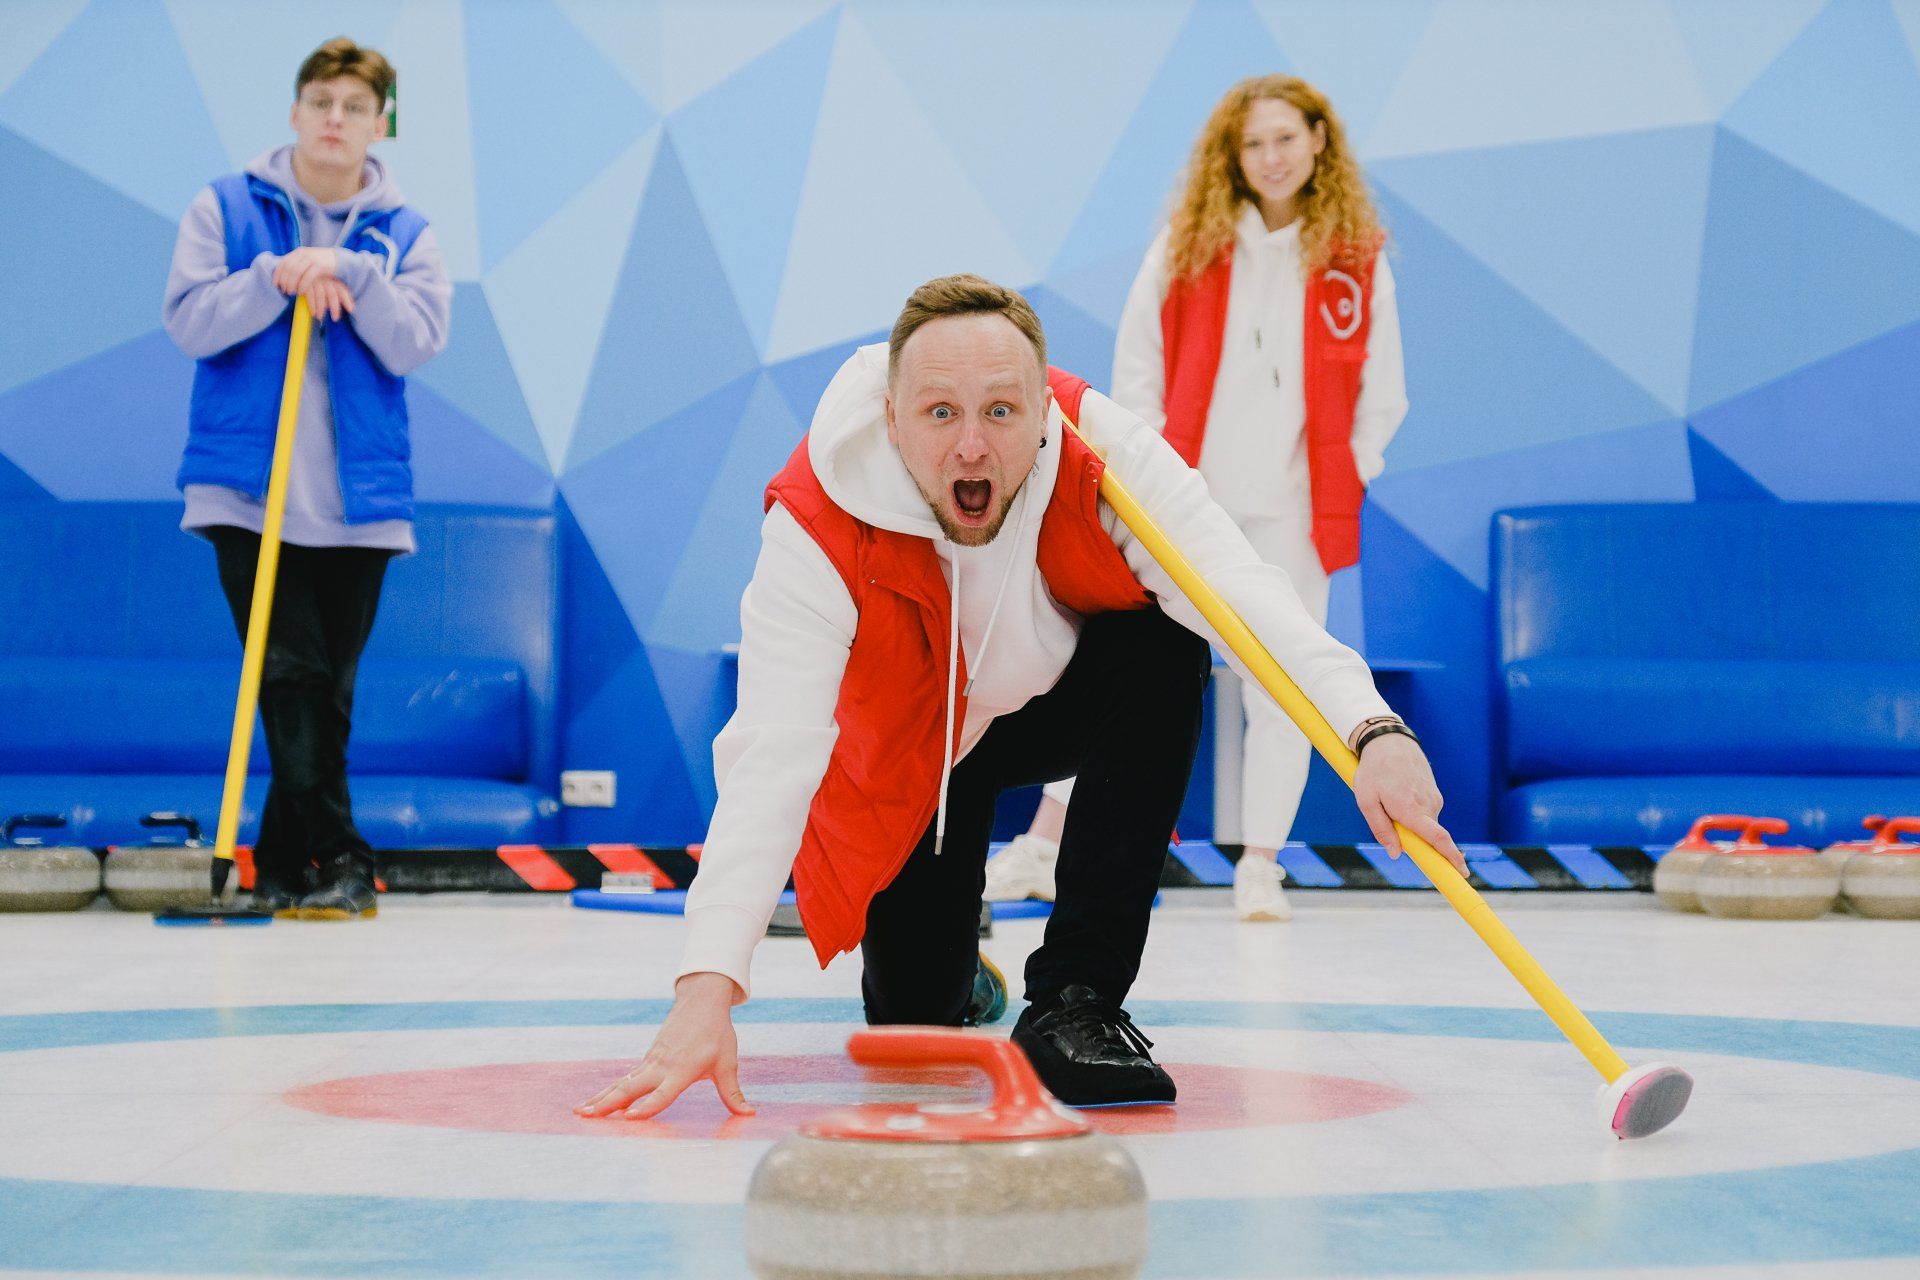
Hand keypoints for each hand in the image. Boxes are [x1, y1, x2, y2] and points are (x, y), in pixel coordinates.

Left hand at [272, 247, 340, 297]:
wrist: (339, 260)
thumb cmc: (321, 264)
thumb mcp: (307, 260)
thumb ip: (297, 264)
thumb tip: (283, 276)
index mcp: (298, 252)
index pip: (283, 263)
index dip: (278, 274)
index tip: (276, 284)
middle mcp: (304, 254)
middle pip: (288, 268)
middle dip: (284, 281)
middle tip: (285, 290)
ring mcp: (312, 259)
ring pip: (296, 272)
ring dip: (291, 284)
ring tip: (291, 292)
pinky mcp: (320, 266)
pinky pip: (308, 277)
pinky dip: (302, 285)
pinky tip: (301, 291)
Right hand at [304, 277, 354, 321]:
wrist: (298, 272)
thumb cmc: (315, 283)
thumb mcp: (326, 286)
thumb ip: (334, 295)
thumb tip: (351, 308)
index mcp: (332, 279)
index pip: (342, 289)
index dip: (347, 300)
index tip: (351, 310)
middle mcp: (325, 279)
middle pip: (332, 294)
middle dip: (334, 308)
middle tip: (335, 319)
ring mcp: (315, 280)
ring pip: (321, 296)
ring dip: (321, 309)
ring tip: (320, 317)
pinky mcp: (305, 283)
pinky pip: (310, 295)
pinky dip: (312, 305)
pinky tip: (313, 312)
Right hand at [574, 972, 753, 1119]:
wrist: (702, 1001)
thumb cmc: (717, 1033)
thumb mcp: (728, 1063)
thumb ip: (733, 1093)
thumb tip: (749, 1115)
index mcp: (682, 1070)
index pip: (663, 1093)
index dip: (648, 1106)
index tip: (630, 1118)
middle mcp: (662, 1066)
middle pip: (631, 1088)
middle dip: (608, 1103)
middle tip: (586, 1116)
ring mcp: (652, 1061)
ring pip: (623, 1082)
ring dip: (602, 1097)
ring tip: (581, 1111)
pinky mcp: (648, 1058)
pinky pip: (627, 1077)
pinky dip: (611, 1090)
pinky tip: (598, 1102)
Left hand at [1349, 732, 1467, 876]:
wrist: (1388, 740)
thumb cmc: (1373, 771)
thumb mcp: (1366, 801)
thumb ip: (1381, 829)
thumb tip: (1397, 853)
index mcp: (1412, 810)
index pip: (1438, 839)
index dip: (1451, 858)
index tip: (1463, 873)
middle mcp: (1428, 805)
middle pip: (1428, 835)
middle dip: (1413, 837)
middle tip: (1389, 815)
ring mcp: (1433, 797)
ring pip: (1425, 822)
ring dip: (1410, 820)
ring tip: (1389, 797)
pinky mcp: (1434, 791)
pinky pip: (1425, 810)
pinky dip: (1413, 810)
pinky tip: (1398, 792)